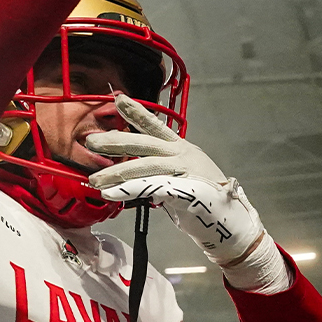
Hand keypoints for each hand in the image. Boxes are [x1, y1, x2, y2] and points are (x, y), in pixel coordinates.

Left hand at [84, 94, 265, 265]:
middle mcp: (183, 155)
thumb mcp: (179, 177)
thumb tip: (129, 169)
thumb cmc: (203, 201)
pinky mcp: (187, 190)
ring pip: (145, 166)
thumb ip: (157, 170)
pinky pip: (152, 188)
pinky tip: (112, 194)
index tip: (118, 99)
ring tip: (95, 180)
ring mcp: (186, 171)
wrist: (231, 223)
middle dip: (115, 142)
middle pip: (144, 143)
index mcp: (181, 149)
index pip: (155, 126)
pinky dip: (130, 191)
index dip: (137, 112)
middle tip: (90, 141)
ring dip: (117, 174)